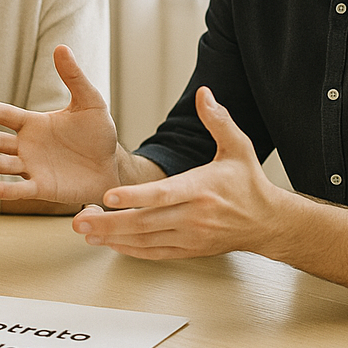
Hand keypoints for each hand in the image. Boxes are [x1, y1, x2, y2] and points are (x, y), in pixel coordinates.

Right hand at [0, 45, 122, 205]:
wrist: (112, 166)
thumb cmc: (98, 133)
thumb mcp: (89, 101)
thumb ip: (73, 77)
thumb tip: (61, 47)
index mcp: (33, 123)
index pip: (4, 114)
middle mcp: (27, 146)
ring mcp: (32, 168)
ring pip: (5, 165)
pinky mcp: (43, 188)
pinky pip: (22, 189)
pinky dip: (8, 190)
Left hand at [72, 87, 280, 258]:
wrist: (268, 223)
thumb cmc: (248, 183)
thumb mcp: (238, 148)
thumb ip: (218, 121)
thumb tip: (205, 93)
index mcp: (201, 189)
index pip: (163, 194)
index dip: (134, 196)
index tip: (108, 196)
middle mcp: (194, 216)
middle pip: (146, 222)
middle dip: (110, 222)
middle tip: (79, 219)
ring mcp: (191, 237)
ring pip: (145, 240)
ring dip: (113, 237)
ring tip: (84, 231)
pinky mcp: (189, 251)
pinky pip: (154, 253)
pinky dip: (129, 250)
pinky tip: (108, 242)